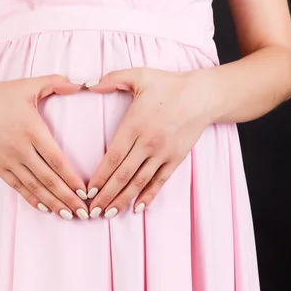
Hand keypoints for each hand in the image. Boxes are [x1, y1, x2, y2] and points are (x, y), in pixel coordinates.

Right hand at [0, 74, 89, 220]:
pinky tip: (46, 209)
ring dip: (53, 203)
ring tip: (69, 216)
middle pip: (48, 179)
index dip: (71, 179)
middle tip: (84, 213)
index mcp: (32, 130)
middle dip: (67, 198)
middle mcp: (20, 149)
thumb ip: (56, 82)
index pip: (56, 160)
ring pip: (34, 187)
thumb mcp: (27, 85)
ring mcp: (7, 160)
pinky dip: (32, 199)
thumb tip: (81, 85)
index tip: (85, 192)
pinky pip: (18, 187)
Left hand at [86, 68, 213, 218]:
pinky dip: (149, 196)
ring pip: (139, 182)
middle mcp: (148, 143)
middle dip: (105, 195)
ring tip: (109, 214)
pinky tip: (137, 208)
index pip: (112, 157)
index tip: (87, 192)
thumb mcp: (140, 76)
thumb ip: (112, 78)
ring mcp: (163, 153)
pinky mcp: (176, 159)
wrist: (203, 95)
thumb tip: (88, 83)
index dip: (99, 177)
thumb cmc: (169, 84)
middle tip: (91, 212)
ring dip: (122, 200)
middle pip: (122, 175)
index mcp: (135, 125)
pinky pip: (160, 181)